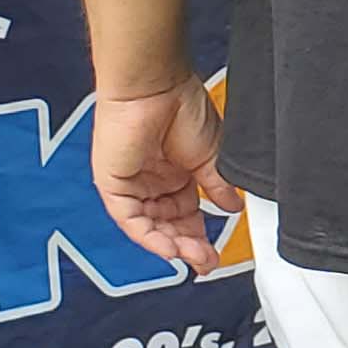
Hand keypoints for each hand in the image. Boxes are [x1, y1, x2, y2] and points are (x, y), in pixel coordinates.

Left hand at [92, 77, 235, 271]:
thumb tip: (234, 207)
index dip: (200, 235)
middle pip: (168, 225)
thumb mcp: (212, 155)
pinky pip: (130, 220)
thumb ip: (219, 186)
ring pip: (149, 227)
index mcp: (176, 170)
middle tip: (207, 261)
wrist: (155, 86)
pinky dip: (150, 238)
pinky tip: (170, 248)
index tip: (215, 253)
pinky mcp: (113, 185)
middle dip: (189, 246)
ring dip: (173, 245)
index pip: (186, 214)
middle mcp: (153, 179)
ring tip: (195, 256)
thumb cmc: (181, 105)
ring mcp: (132, 183)